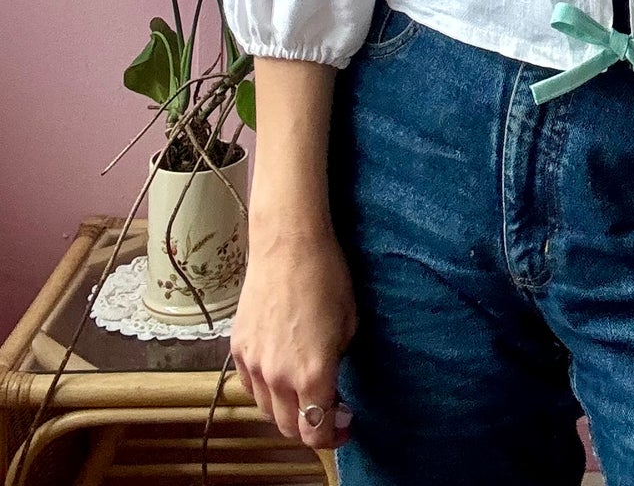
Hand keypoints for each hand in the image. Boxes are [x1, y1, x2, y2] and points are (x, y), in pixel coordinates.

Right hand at [230, 223, 357, 450]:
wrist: (288, 244)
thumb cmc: (326, 277)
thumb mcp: (348, 324)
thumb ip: (337, 363)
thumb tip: (331, 384)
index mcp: (312, 372)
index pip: (316, 431)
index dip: (333, 436)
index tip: (344, 424)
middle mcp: (278, 375)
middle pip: (288, 427)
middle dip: (310, 427)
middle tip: (329, 410)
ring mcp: (253, 364)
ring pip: (266, 410)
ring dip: (286, 411)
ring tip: (304, 391)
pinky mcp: (238, 349)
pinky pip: (250, 386)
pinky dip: (265, 391)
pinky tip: (280, 373)